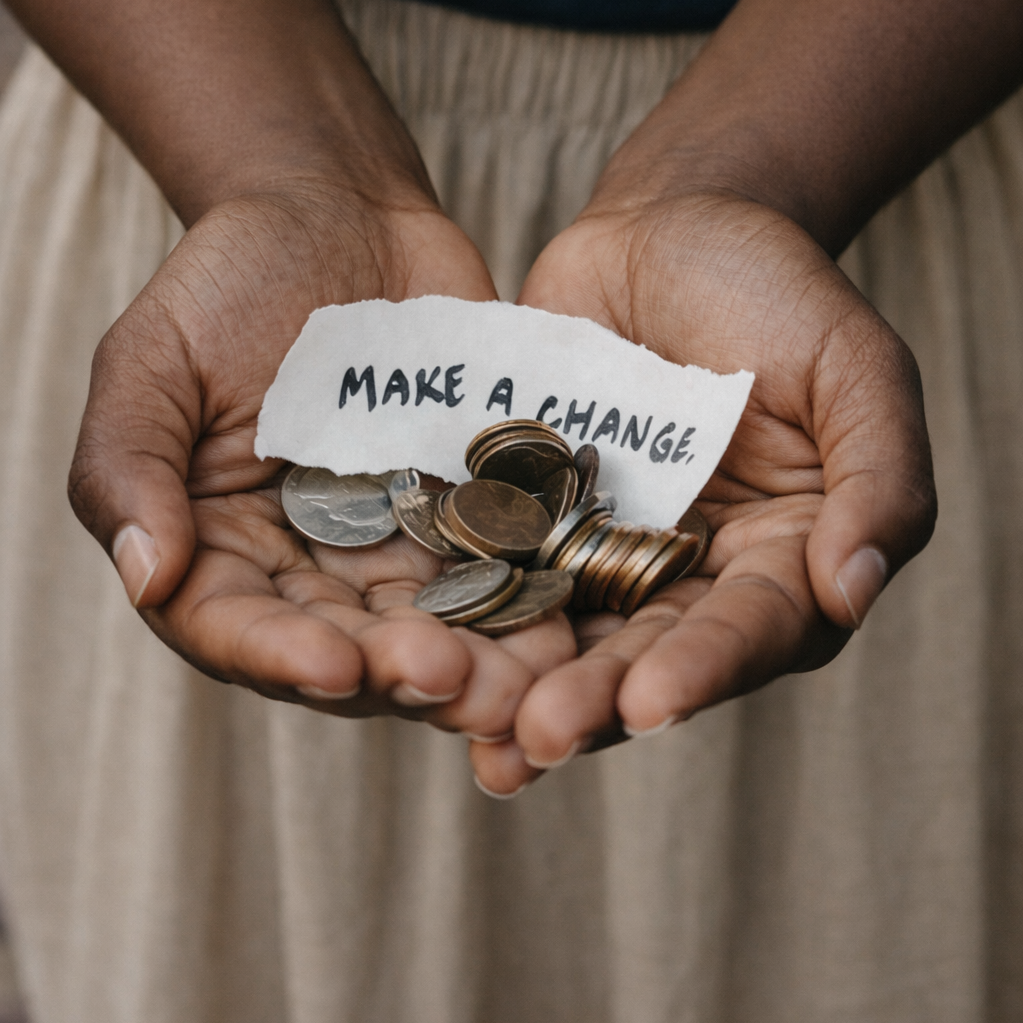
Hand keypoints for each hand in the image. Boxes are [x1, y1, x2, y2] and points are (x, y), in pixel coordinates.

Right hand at [67, 180, 574, 789]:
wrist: (341, 217)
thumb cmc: (230, 282)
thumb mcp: (152, 360)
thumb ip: (132, 464)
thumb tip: (150, 574)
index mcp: (226, 550)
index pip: (240, 629)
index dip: (282, 657)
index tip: (334, 664)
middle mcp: (315, 569)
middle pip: (353, 650)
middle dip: (400, 674)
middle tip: (450, 682)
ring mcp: (402, 547)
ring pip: (440, 630)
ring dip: (482, 667)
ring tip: (522, 684)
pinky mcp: (475, 516)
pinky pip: (507, 569)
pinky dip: (536, 605)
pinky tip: (569, 629)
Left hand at [507, 191, 935, 771]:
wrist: (667, 230)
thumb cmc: (773, 289)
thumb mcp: (853, 366)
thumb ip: (878, 475)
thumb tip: (851, 590)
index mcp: (780, 556)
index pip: (750, 628)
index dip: (704, 666)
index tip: (651, 701)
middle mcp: (690, 575)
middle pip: (648, 654)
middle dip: (596, 701)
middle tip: (539, 738)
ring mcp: (605, 552)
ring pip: (568, 637)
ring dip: (524, 689)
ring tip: (480, 741)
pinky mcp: (534, 520)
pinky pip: (501, 573)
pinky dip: (470, 617)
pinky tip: (427, 657)